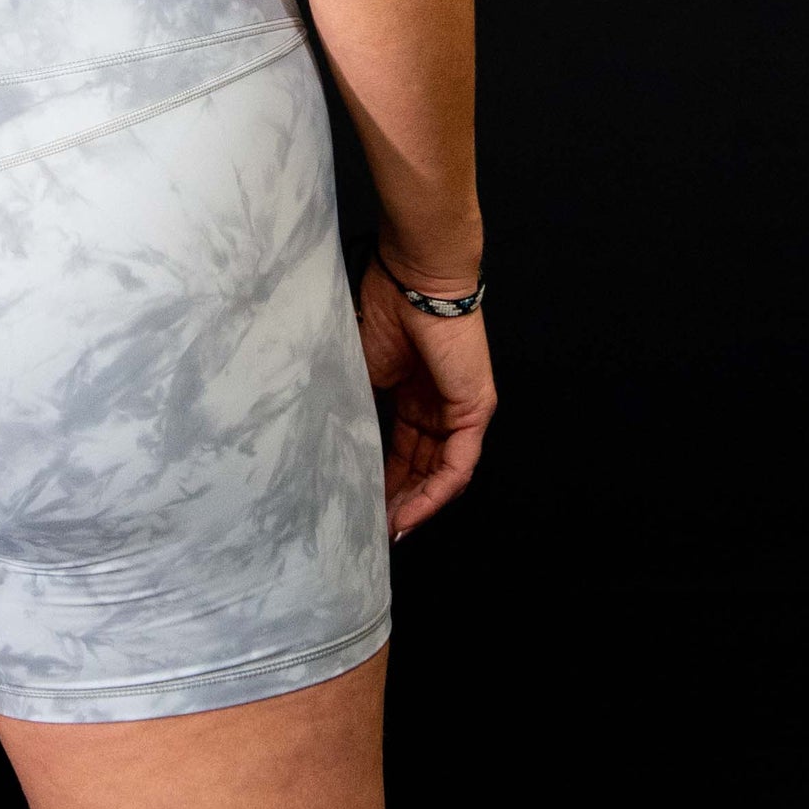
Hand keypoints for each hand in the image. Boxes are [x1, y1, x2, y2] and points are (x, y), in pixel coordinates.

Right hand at [357, 256, 496, 539]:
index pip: (401, 446)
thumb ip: (357, 403)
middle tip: (369, 526)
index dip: (381, 476)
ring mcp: (460, 410)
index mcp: (413, 392)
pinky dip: (433, 494)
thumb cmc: (384, 307)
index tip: (357, 501)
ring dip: (414, 504)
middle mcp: (439, 405)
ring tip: (385, 530)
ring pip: (440, 473)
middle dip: (396, 498)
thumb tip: (333, 440)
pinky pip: (457, 467)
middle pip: (420, 464)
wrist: (415, 278)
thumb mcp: (362, 367)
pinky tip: (408, 515)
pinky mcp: (475, 412)